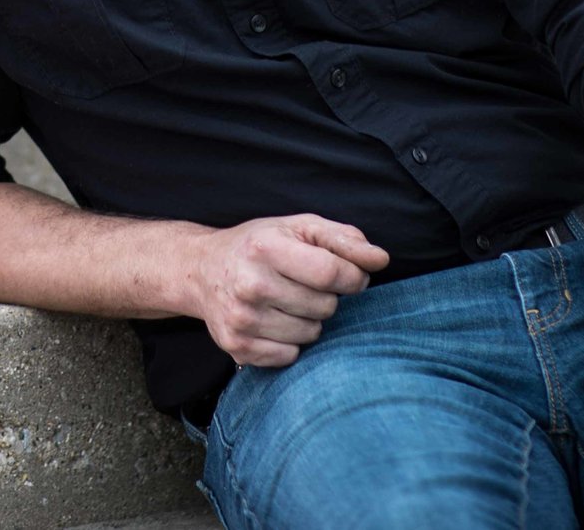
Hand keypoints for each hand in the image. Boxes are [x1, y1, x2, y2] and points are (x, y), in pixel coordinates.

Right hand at [184, 214, 389, 368]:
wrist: (202, 270)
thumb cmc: (260, 245)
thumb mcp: (299, 228)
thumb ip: (344, 239)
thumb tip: (381, 259)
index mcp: (265, 248)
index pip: (332, 273)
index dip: (352, 277)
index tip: (347, 275)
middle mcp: (250, 284)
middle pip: (325, 306)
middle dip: (326, 297)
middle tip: (303, 285)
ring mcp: (242, 319)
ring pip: (311, 334)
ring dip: (309, 320)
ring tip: (287, 302)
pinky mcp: (237, 346)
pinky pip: (290, 355)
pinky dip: (290, 342)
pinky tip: (273, 322)